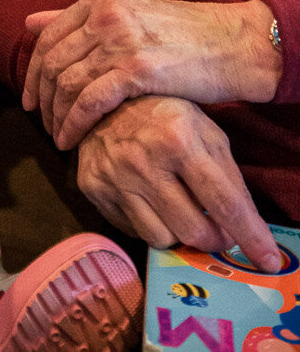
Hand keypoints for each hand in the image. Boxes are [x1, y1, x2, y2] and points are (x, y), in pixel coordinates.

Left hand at [23, 0, 280, 149]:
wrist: (228, 44)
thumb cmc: (179, 34)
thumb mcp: (126, 14)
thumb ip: (78, 19)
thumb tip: (29, 22)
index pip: (49, 36)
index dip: (33, 71)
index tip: (31, 98)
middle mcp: (104, 13)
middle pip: (52, 60)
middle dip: (41, 96)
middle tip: (40, 121)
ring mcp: (119, 39)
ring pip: (66, 82)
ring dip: (57, 115)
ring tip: (58, 136)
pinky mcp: (136, 68)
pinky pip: (89, 101)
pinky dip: (74, 124)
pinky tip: (72, 141)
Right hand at [76, 94, 280, 271]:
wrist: (100, 98)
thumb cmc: (162, 115)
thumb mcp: (204, 131)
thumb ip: (228, 176)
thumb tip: (244, 225)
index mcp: (179, 139)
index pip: (224, 202)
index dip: (250, 236)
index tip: (268, 261)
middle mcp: (144, 161)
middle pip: (194, 231)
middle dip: (214, 239)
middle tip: (217, 231)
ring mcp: (115, 176)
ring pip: (162, 239)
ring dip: (178, 233)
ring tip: (179, 210)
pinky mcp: (92, 188)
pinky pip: (132, 231)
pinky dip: (149, 224)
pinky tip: (148, 202)